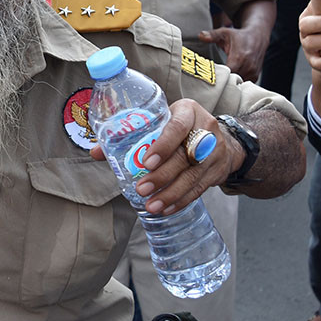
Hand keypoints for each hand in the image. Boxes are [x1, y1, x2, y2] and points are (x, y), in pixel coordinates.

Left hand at [91, 99, 241, 214]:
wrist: (224, 138)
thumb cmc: (181, 127)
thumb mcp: (162, 121)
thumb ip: (131, 136)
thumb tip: (96, 152)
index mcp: (187, 111)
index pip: (177, 127)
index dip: (163, 146)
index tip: (146, 162)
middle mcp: (205, 129)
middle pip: (184, 156)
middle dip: (162, 175)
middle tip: (142, 188)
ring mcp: (215, 151)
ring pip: (192, 176)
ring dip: (170, 193)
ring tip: (152, 205)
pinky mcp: (217, 171)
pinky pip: (199, 188)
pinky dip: (181, 200)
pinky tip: (166, 209)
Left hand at [198, 26, 265, 80]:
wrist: (258, 38)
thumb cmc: (240, 36)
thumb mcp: (225, 33)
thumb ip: (212, 35)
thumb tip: (201, 35)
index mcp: (239, 57)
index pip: (227, 74)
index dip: (218, 76)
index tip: (209, 75)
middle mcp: (248, 67)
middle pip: (231, 82)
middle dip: (221, 81)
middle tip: (212, 77)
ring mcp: (253, 73)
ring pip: (237, 85)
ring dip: (229, 83)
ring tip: (221, 78)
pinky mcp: (255, 77)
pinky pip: (243, 85)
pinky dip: (236, 83)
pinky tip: (230, 78)